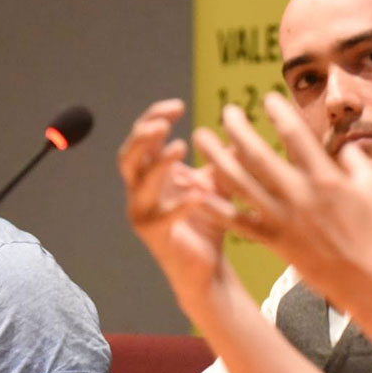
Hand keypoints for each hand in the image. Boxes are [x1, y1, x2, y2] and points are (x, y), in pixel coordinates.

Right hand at [117, 99, 234, 297]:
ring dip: (157, 164)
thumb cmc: (208, 221)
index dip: (154, 118)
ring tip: (179, 147)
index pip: (142, 138)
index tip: (178, 106)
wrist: (208, 266)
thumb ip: (222, 158)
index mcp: (151, 173)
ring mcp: (142, 213)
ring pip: (139, 183)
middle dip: (143, 136)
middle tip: (164, 123)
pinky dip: (179, 203)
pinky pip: (161, 216)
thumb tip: (244, 129)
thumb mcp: (217, 181)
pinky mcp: (154, 235)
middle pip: (127, 156)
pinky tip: (198, 193)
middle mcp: (139, 190)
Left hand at [192, 94, 371, 308]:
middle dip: (238, 129)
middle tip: (226, 111)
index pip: (295, 135)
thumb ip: (356, 160)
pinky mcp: (273, 240)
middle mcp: (299, 195)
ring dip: (216, 158)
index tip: (268, 98)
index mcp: (325, 178)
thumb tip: (343, 142)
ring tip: (200, 138)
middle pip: (258, 155)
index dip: (278, 112)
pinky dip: (214, 207)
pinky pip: (237, 221)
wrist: (366, 279)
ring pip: (240, 184)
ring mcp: (282, 219)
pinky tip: (194, 192)